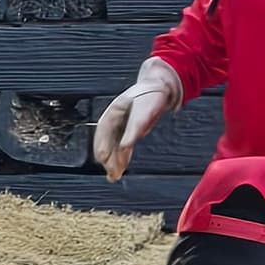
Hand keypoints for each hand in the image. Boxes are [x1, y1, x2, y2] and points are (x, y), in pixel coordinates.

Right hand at [91, 57, 180, 178]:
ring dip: (114, 160)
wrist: (163, 87)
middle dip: (108, 158)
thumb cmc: (152, 95)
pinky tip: (121, 166)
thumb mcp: (143, 112)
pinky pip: (123, 145)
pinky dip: (122, 156)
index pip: (103, 132)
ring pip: (114, 145)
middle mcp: (115, 119)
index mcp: (113, 111)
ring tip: (114, 176)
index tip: (103, 159)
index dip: (102, 146)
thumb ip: (133, 129)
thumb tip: (125, 145)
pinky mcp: (130, 129)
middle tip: (111, 174)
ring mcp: (122, 124)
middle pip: (107, 141)